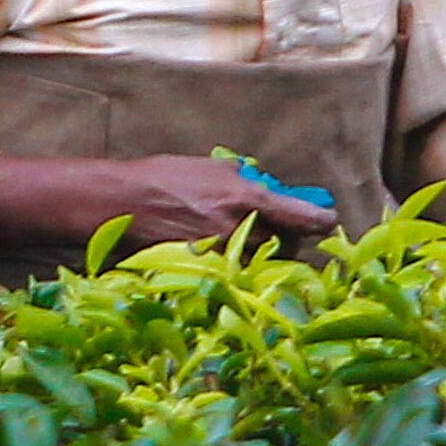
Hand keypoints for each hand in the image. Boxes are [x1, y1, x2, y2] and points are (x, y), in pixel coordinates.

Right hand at [102, 155, 342, 250]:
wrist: (119, 204)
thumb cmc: (163, 179)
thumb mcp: (210, 168)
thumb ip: (244, 180)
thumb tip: (266, 186)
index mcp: (247, 198)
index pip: (305, 218)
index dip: (321, 221)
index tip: (327, 221)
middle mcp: (240, 230)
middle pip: (288, 247)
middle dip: (288, 239)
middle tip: (280, 231)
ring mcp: (222, 256)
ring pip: (263, 265)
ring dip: (263, 256)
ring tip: (247, 243)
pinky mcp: (204, 274)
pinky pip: (236, 276)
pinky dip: (237, 269)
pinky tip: (227, 259)